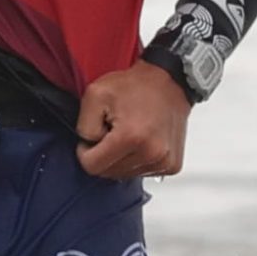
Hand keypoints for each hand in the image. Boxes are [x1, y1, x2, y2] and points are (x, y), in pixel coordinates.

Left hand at [75, 62, 189, 179]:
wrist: (168, 80)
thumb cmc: (134, 85)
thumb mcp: (95, 94)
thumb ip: (83, 127)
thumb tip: (88, 148)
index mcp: (131, 137)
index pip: (93, 166)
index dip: (86, 150)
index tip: (96, 133)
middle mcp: (152, 153)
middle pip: (108, 173)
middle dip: (105, 153)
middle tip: (114, 129)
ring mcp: (164, 162)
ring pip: (124, 175)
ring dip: (121, 156)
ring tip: (130, 132)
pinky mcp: (172, 165)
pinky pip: (142, 172)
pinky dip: (137, 159)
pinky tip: (142, 140)